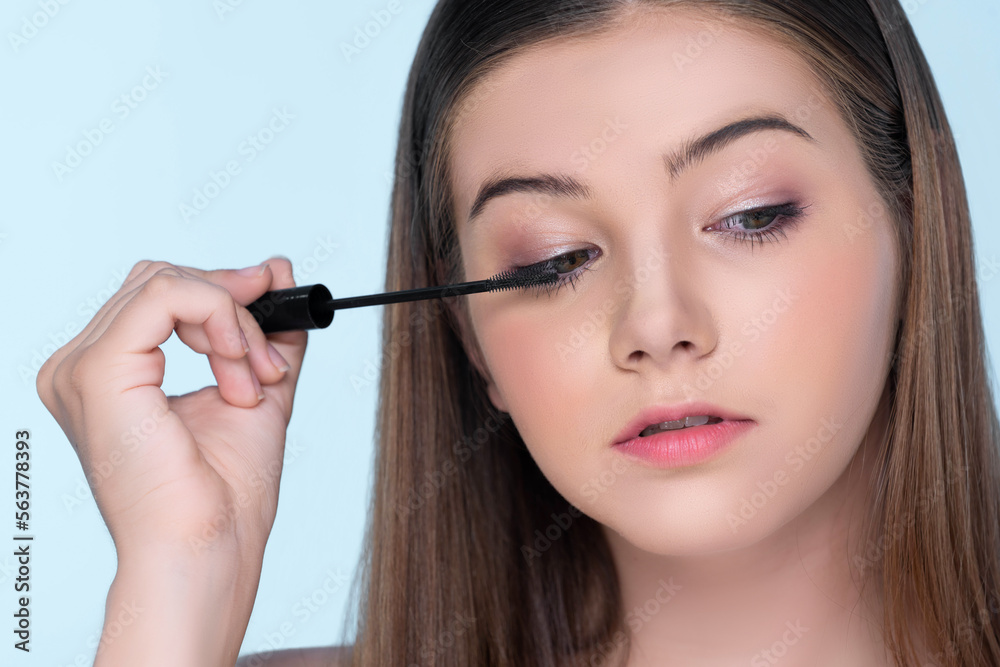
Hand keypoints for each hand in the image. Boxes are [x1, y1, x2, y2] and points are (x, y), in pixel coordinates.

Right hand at [36, 258, 306, 566]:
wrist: (209, 546)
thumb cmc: (223, 493)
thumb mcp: (255, 388)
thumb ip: (263, 331)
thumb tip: (277, 270)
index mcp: (110, 374)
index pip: (160, 296)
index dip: (223, 296)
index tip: (274, 310)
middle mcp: (82, 367)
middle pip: (161, 281)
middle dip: (232, 308)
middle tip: (267, 356)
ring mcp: (81, 368)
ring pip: (168, 282)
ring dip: (233, 323)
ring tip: (254, 380)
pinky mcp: (97, 371)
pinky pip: (166, 295)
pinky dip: (220, 317)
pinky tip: (239, 367)